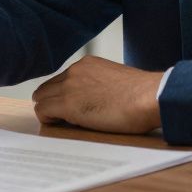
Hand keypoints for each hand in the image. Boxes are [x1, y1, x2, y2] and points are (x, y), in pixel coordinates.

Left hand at [32, 56, 163, 134]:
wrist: (150, 96)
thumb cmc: (142, 94)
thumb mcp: (115, 80)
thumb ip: (99, 84)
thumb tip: (94, 99)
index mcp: (87, 64)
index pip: (61, 80)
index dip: (62, 96)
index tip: (71, 109)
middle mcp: (74, 71)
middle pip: (46, 88)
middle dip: (52, 103)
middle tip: (64, 119)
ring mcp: (69, 86)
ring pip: (41, 99)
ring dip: (50, 112)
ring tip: (64, 124)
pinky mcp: (68, 104)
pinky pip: (43, 111)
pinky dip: (48, 120)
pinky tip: (61, 126)